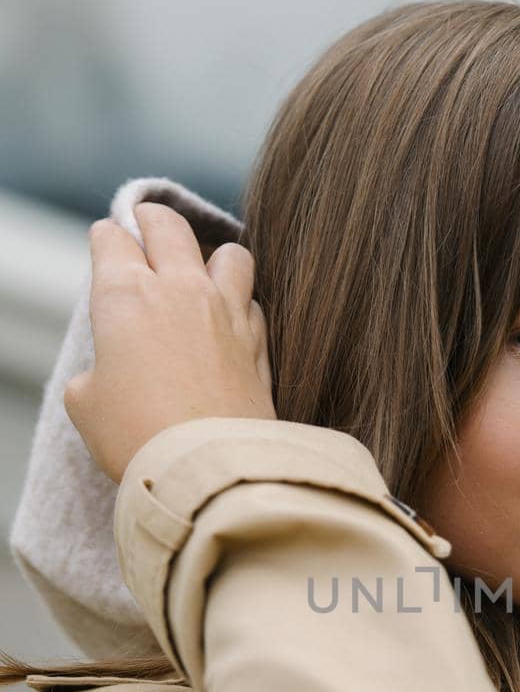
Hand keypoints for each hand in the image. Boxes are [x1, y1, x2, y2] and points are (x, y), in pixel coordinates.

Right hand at [64, 202, 276, 485]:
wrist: (207, 470)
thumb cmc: (137, 437)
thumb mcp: (86, 403)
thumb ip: (97, 369)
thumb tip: (113, 370)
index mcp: (126, 294)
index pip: (112, 238)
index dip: (106, 241)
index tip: (107, 251)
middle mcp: (181, 290)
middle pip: (168, 224)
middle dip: (152, 220)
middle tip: (146, 230)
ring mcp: (228, 313)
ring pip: (232, 253)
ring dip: (213, 259)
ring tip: (203, 278)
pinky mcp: (260, 344)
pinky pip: (256, 303)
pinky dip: (243, 307)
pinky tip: (233, 325)